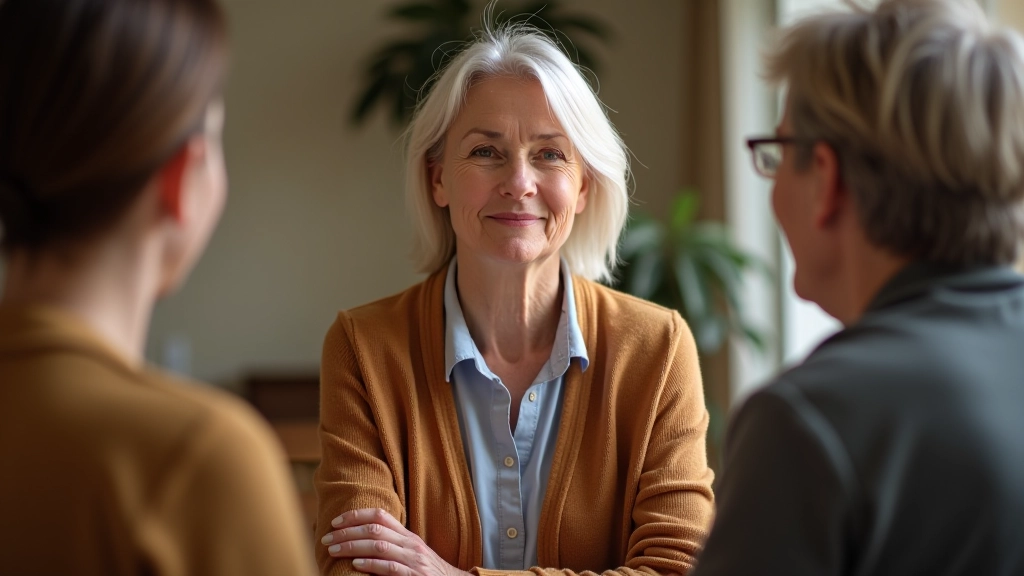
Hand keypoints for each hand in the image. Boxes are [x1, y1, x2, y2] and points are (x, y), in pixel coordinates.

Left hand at [322, 508, 470, 575]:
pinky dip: (372, 564)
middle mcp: (410, 543)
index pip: (379, 515)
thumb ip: (391, 544)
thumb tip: (360, 540)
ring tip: (334, 550)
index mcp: (407, 535)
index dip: (355, 515)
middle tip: (327, 538)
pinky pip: (391, 568)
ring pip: (379, 546)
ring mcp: (414, 560)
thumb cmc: (427, 571)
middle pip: (374, 529)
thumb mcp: (411, 553)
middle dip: (347, 531)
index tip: (335, 521)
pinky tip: (357, 564)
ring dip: (352, 546)